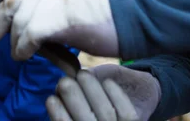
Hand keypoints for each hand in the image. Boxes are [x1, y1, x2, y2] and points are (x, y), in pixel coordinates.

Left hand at [0, 0, 117, 60]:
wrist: (126, 18)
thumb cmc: (93, 16)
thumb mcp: (62, 1)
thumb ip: (37, 4)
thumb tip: (7, 18)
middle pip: (8, 2)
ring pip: (18, 22)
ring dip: (14, 43)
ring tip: (21, 52)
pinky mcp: (60, 15)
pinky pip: (29, 35)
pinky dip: (24, 49)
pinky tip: (30, 54)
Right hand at [46, 64, 160, 120]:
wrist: (138, 100)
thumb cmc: (96, 105)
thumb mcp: (79, 108)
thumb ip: (70, 101)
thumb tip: (58, 89)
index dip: (58, 114)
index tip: (51, 98)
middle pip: (86, 120)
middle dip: (72, 97)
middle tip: (65, 80)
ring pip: (106, 113)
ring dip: (91, 89)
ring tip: (83, 74)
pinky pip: (125, 110)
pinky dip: (114, 93)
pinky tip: (106, 82)